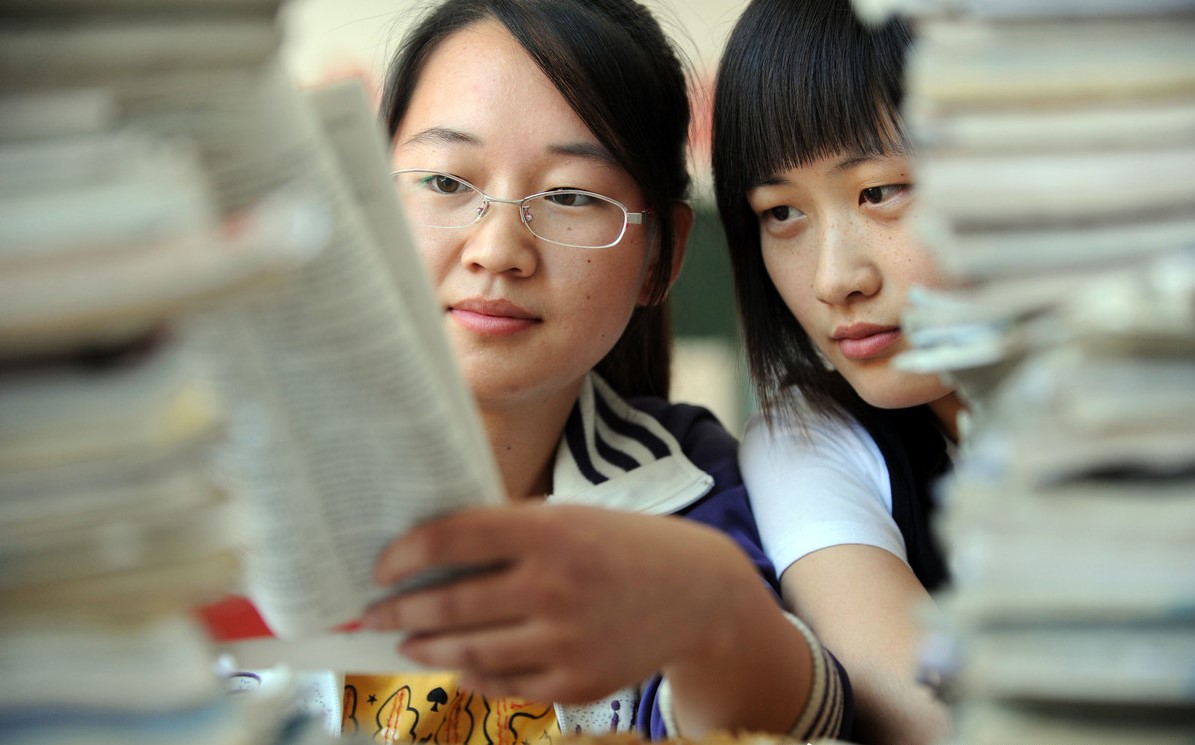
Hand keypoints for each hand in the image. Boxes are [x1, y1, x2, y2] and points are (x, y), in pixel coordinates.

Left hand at [361, 502, 755, 703]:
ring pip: (469, 652)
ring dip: (426, 649)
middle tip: (371, 614)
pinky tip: (458, 668)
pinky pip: (505, 685)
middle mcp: (555, 586)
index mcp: (550, 531)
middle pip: (451, 604)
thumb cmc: (623, 546)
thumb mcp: (572, 519)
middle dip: (400, 612)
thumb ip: (509, 534)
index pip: (452, 539)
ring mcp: (567, 642)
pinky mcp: (579, 684)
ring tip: (406, 644)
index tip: (379, 568)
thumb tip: (430, 558)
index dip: (405, 555)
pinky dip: (473, 677)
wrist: (699, 593)